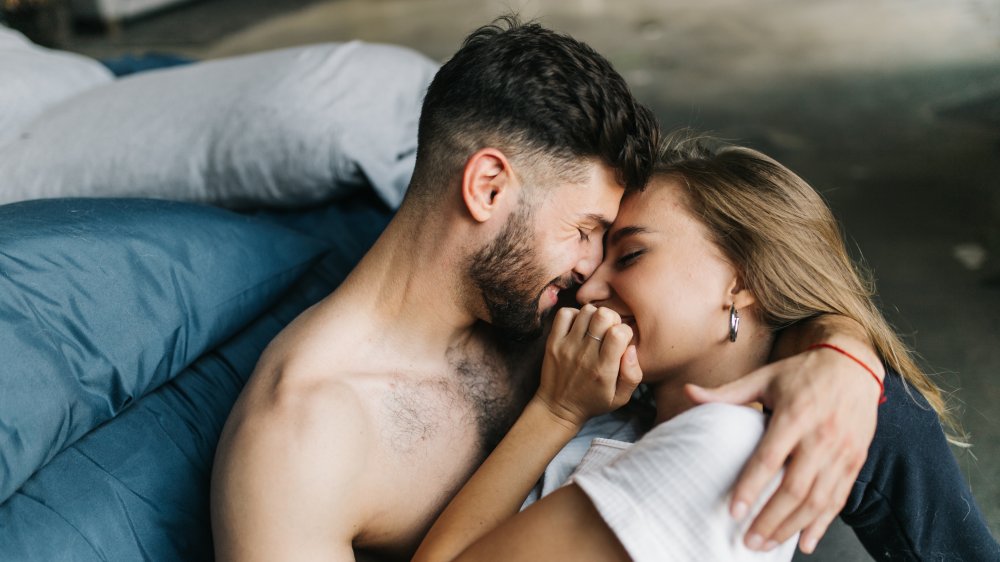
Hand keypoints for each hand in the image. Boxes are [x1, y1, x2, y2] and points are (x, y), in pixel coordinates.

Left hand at [536, 304, 641, 428]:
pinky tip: (580, 327)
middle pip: (603, 316)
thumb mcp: (620, 398)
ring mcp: (566, 347)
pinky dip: (575, 314)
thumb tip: (631, 348)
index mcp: (603, 369)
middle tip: (609, 331)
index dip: (625, 331)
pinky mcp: (553, 342)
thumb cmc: (593, 402)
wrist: (558, 409)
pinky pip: (564, 314)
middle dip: (612, 318)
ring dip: (595, 316)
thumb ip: (633, 375)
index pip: (619, 333)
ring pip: (586, 311)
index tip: (622, 341)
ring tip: (595, 329)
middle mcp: (584, 355)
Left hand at [685, 345, 880, 553]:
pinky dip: (822, 524)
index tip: (734, 511)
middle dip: (770, 519)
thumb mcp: (764, 377)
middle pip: (795, 488)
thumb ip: (727, 393)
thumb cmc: (803, 373)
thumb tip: (689, 393)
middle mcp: (821, 436)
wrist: (854, 366)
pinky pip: (839, 499)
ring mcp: (842, 452)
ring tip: (767, 545)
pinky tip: (804, 542)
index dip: (751, 487)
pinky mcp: (855, 461)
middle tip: (747, 540)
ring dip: (791, 527)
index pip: (770, 458)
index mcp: (795, 414)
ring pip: (817, 500)